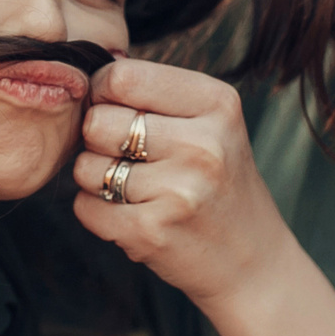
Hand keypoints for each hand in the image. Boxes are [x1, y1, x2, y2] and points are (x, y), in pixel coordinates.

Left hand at [69, 58, 303, 320]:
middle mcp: (204, 144)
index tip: (117, 109)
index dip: (104, 92)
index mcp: (217, 104)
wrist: (252, 261)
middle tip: (128, 156)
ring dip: (96, 178)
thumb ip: (154, 93)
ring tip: (134, 188)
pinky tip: (130, 214)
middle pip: (98, 121)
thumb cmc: (217, 182)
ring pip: (86, 166)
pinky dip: (96, 212)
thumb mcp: (210, 123)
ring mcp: (179, 190)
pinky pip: (85, 207)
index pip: (122, 76)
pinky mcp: (153, 232)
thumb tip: (83, 73)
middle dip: (98, 138)